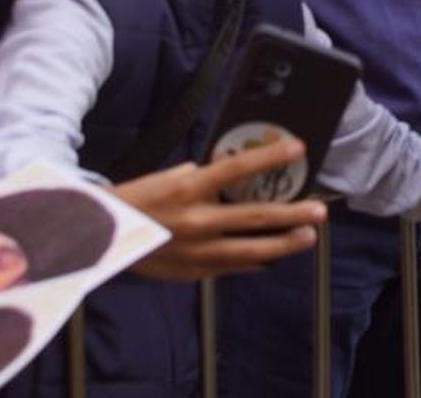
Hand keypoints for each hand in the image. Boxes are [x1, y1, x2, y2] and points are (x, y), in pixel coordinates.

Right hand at [116, 136, 325, 281]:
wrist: (101, 237)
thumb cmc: (138, 201)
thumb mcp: (168, 177)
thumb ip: (202, 178)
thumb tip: (233, 174)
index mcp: (188, 188)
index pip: (237, 168)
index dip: (270, 157)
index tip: (298, 148)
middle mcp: (196, 220)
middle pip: (254, 217)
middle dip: (292, 214)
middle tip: (319, 210)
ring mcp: (197, 251)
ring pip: (250, 250)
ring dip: (283, 244)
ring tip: (308, 236)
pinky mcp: (195, 272)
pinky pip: (233, 267)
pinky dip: (256, 261)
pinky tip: (275, 256)